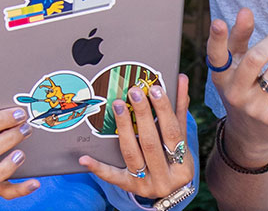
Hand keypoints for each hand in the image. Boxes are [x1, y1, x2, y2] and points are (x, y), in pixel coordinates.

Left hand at [78, 74, 193, 198]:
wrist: (170, 190)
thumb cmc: (176, 158)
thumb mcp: (181, 137)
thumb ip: (179, 109)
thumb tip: (181, 78)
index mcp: (183, 165)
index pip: (172, 133)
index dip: (164, 110)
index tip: (154, 89)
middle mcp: (165, 178)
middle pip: (150, 143)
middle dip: (142, 115)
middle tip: (134, 92)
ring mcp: (145, 185)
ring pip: (131, 154)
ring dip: (124, 128)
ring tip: (118, 105)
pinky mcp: (128, 188)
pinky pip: (111, 177)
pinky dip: (97, 167)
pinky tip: (84, 157)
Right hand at [206, 8, 267, 167]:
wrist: (249, 133)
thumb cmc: (243, 87)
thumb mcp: (235, 65)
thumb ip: (239, 37)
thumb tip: (245, 10)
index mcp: (221, 76)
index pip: (216, 55)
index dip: (216, 38)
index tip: (218, 22)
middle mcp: (233, 92)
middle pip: (255, 58)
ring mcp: (253, 107)